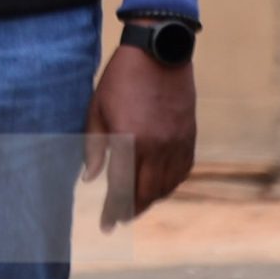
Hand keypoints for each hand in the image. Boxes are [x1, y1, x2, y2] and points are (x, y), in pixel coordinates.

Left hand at [82, 47, 195, 230]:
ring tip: (135, 204)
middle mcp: (157, 147)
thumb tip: (91, 179)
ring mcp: (176, 143)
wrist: (160, 52)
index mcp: (130, 140)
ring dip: (150, 200)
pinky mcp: (189, 136)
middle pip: (146, 194)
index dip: (112, 211)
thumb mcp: (98, 108)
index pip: (120, 188)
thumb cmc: (121, 78)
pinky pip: (182, 172)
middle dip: (131, 211)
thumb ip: (94, 146)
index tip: (106, 227)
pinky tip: (159, 186)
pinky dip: (170, 184)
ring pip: (166, 187)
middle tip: (119, 218)